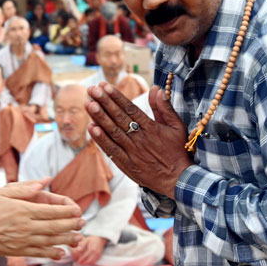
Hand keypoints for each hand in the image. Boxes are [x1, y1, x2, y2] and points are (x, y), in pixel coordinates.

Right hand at [0, 177, 83, 258]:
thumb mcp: (2, 192)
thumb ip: (25, 188)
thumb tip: (45, 181)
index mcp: (23, 210)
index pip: (52, 210)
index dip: (67, 211)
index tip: (78, 210)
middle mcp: (26, 226)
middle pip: (55, 226)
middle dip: (71, 225)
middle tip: (83, 223)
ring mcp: (22, 240)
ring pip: (50, 241)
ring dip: (67, 240)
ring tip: (78, 239)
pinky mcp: (17, 251)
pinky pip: (38, 253)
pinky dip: (51, 253)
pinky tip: (61, 253)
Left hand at [71, 235, 106, 265]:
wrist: (100, 240)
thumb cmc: (91, 240)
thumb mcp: (86, 240)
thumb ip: (82, 245)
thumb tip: (78, 250)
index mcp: (92, 249)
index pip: (86, 256)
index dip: (81, 259)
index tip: (78, 261)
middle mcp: (95, 253)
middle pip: (89, 260)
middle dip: (84, 263)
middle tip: (79, 263)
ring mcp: (98, 255)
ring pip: (92, 262)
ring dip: (87, 263)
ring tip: (82, 263)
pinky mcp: (99, 256)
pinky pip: (95, 261)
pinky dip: (90, 263)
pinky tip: (87, 262)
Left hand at [85, 83, 191, 198]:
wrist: (178, 179)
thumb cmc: (177, 151)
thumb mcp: (176, 127)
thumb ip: (164, 108)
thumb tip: (156, 88)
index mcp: (151, 128)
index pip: (131, 109)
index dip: (117, 97)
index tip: (105, 86)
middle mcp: (140, 138)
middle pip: (119, 118)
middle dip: (104, 102)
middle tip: (92, 90)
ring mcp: (132, 152)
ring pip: (113, 132)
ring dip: (100, 118)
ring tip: (88, 104)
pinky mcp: (127, 165)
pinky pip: (112, 150)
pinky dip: (101, 140)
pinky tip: (91, 128)